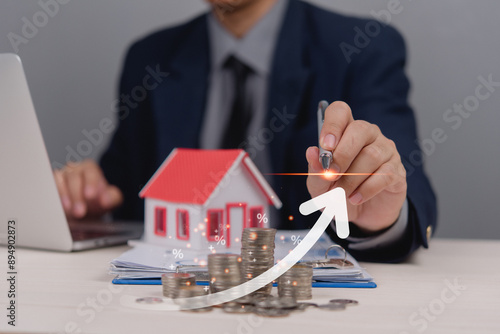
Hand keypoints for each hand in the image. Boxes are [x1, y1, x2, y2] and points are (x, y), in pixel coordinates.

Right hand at [53, 160, 122, 219]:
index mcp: (90, 169)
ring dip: (64, 197)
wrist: (85, 210)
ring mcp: (60, 177)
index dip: (91, 182)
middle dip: (77, 196)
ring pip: (59, 182)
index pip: (90, 171)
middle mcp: (74, 170)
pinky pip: (49, 188)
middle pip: (73, 177)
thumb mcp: (111, 200)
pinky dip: (53, 197)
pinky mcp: (51, 186)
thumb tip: (105, 200)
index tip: (91, 196)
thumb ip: (112, 198)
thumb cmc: (97, 202)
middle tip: (80, 212)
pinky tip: (58, 207)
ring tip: (69, 210)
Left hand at [306, 101, 406, 232]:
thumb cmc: (337, 193)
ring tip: (341, 194)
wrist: (361, 215)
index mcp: (345, 131)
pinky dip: (366, 189)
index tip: (325, 146)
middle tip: (332, 175)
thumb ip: (315, 170)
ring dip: (352, 178)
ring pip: (371, 155)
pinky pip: (384, 174)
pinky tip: (355, 198)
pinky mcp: (397, 169)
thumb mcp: (320, 186)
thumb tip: (312, 152)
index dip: (332, 124)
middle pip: (359, 129)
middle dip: (343, 154)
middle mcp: (368, 134)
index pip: (340, 111)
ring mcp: (385, 150)